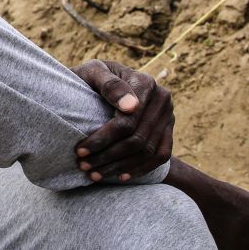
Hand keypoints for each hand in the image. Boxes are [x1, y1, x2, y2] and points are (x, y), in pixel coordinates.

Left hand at [71, 59, 173, 182]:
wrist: (103, 78)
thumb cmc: (92, 76)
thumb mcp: (93, 72)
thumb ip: (109, 84)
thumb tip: (131, 107)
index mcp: (145, 83)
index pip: (127, 121)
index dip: (103, 139)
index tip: (80, 151)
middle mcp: (162, 98)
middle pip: (137, 139)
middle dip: (108, 157)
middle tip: (84, 167)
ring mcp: (168, 115)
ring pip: (148, 151)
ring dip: (121, 167)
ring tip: (96, 175)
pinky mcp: (168, 129)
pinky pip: (162, 155)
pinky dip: (142, 169)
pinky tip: (121, 176)